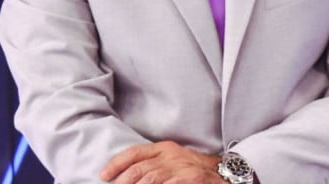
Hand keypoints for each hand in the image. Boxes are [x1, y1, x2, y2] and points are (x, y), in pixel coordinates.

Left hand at [100, 141, 221, 183]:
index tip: (104, 175)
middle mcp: (171, 156)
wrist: (225, 173)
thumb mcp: (173, 160)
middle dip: (123, 182)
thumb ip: (154, 163)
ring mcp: (181, 169)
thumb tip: (127, 176)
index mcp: (165, 149)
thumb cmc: (195, 169)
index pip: (135, 153)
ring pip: (151, 179)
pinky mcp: (191, 179)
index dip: (117, 163)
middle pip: (140, 169)